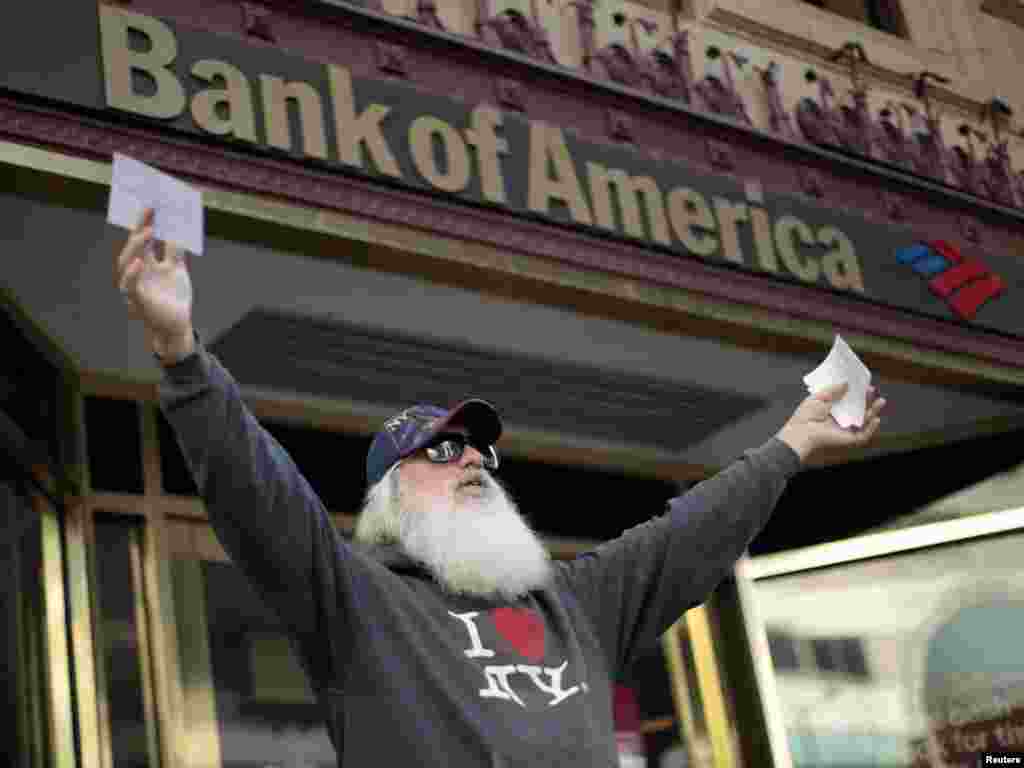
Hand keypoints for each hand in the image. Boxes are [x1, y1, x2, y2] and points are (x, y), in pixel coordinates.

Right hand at [115, 208, 194, 362]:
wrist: (176, 325)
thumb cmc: (173, 297)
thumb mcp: (177, 269)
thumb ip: (175, 251)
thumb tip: (178, 229)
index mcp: (148, 261)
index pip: (144, 237)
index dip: (146, 221)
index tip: (154, 202)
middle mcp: (139, 270)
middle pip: (135, 245)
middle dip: (141, 227)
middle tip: (151, 209)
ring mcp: (136, 284)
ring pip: (127, 262)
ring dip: (137, 246)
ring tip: (148, 231)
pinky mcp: (138, 300)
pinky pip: (131, 285)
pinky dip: (133, 274)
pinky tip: (139, 262)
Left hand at [776, 383, 885, 464]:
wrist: (802, 431)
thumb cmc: (806, 415)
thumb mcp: (819, 397)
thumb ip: (833, 390)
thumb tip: (846, 383)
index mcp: (833, 410)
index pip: (850, 401)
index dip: (858, 393)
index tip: (864, 385)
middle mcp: (841, 420)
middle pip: (860, 410)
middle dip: (869, 400)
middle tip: (873, 391)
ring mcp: (846, 429)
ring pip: (865, 421)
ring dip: (874, 412)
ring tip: (880, 401)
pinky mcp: (849, 439)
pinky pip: (864, 435)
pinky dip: (872, 428)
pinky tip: (876, 419)